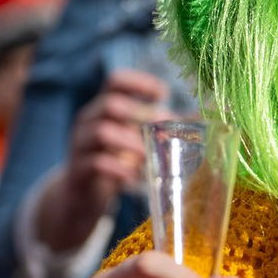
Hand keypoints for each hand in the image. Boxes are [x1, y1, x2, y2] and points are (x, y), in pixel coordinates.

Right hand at [36, 70, 171, 252]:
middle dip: (141, 114)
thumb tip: (198, 118)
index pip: (115, 81)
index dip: (139, 81)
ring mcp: (80, 145)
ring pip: (101, 132)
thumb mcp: (133, 141)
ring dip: (131, 143)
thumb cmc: (115, 162)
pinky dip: (118, 169)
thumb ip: (155, 128)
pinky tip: (133, 177)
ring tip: (149, 156)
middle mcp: (88, 121)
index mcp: (103, 108)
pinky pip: (96, 163)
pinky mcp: (78, 170)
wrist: (81, 196)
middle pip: (110, 104)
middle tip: (164, 128)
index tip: (162, 93)